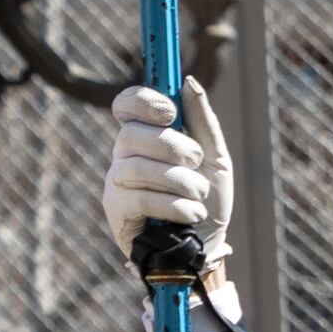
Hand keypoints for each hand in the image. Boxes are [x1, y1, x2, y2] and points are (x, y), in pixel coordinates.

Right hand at [99, 80, 239, 317]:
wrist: (205, 249)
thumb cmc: (207, 201)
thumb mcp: (216, 160)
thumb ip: (203, 122)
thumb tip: (188, 82)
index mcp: (145, 136)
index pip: (126, 105)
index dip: (142, 101)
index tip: (169, 111)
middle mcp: (124, 155)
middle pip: (133, 134)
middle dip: (173, 147)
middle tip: (196, 162)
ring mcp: (116, 182)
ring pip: (139, 168)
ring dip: (181, 182)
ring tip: (198, 196)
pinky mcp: (117, 210)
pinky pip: (140, 198)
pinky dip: (174, 206)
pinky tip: (190, 214)